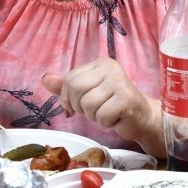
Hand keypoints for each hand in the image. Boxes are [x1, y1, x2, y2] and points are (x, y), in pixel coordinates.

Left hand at [42, 57, 160, 149]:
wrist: (141, 117)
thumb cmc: (113, 105)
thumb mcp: (87, 95)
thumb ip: (67, 87)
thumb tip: (45, 79)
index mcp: (100, 63)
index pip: (69, 79)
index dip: (68, 98)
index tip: (78, 106)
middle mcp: (110, 67)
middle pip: (75, 89)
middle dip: (81, 107)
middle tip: (95, 110)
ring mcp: (119, 81)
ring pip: (88, 105)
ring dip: (95, 117)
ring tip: (107, 113)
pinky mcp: (127, 98)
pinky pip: (101, 116)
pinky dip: (106, 123)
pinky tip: (116, 118)